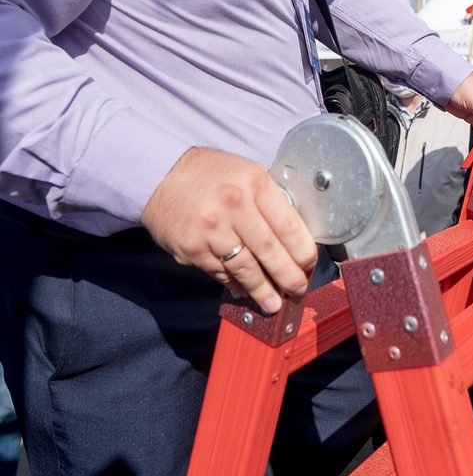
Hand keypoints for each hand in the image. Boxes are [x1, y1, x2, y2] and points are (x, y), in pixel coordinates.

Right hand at [141, 147, 317, 313]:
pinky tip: (246, 291)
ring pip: (246, 269)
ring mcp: (212, 230)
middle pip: (270, 251)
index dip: (302, 250)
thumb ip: (268, 200)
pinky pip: (221, 273)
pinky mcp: (193, 249)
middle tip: (298, 289)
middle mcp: (234, 206)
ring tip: (274, 303)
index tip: (309, 263)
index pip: (288, 225)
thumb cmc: (209, 174)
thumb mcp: (246, 172)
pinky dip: (236, 285)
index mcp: (254, 183)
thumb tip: (293, 236)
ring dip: (263, 290)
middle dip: (289, 276)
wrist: (159, 175)